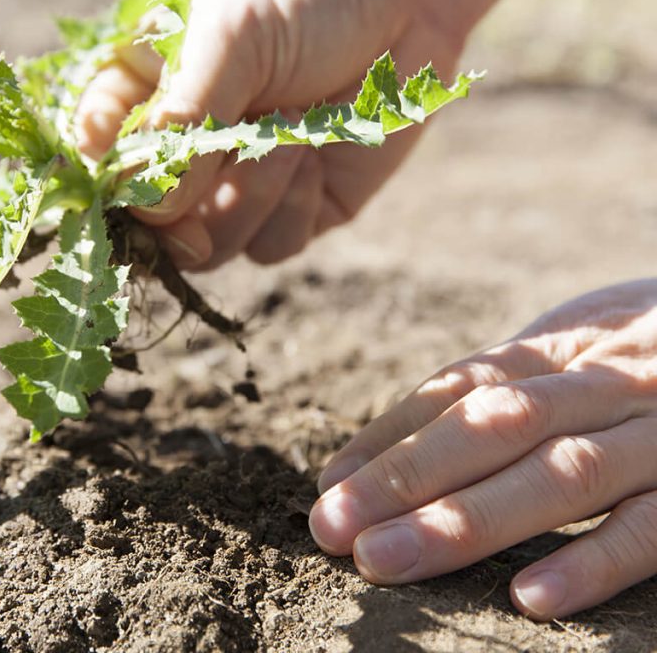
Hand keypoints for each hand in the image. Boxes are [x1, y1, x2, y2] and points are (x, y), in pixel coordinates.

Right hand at [75, 0, 466, 270]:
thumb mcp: (230, 34)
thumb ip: (184, 116)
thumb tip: (155, 208)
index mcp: (143, 101)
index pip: (96, 163)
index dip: (108, 182)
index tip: (139, 168)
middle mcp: (181, 154)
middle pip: (146, 226)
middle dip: (180, 209)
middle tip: (221, 161)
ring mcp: (233, 189)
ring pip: (207, 249)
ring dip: (247, 197)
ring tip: (289, 134)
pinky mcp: (293, 213)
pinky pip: (270, 247)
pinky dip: (291, 207)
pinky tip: (315, 152)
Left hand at [309, 279, 656, 619]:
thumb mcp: (587, 342)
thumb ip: (510, 380)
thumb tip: (400, 436)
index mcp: (570, 348)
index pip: (460, 386)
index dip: (390, 432)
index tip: (330, 482)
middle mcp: (611, 384)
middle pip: (493, 425)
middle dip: (405, 477)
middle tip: (331, 526)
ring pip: (561, 475)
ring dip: (467, 521)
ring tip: (388, 561)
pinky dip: (595, 562)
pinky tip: (528, 598)